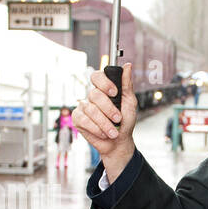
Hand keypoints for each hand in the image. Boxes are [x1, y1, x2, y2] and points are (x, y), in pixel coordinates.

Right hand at [72, 64, 137, 180]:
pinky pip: (84, 120)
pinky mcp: (77, 119)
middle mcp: (92, 96)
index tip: (114, 93)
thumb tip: (127, 66)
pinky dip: (96, 128)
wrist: (118, 142)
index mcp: (104, 89)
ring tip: (113, 132)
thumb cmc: (124, 122)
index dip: (104, 83)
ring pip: (91, 110)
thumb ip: (126, 84)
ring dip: (105, 123)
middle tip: (118, 118)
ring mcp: (83, 107)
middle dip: (108, 109)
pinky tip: (103, 133)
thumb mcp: (129, 102)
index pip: (97, 76)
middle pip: (95, 94)